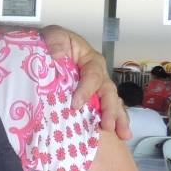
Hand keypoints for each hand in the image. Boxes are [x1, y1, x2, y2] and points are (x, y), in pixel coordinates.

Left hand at [40, 24, 131, 140]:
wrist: (48, 49)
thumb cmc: (53, 42)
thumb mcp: (53, 35)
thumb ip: (56, 42)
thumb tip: (59, 55)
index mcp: (91, 60)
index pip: (92, 76)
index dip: (86, 90)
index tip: (75, 104)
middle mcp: (98, 75)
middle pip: (108, 92)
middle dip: (109, 109)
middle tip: (107, 125)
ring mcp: (98, 88)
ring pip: (112, 102)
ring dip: (118, 118)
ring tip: (122, 134)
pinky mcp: (94, 98)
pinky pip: (107, 109)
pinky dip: (115, 121)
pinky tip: (120, 135)